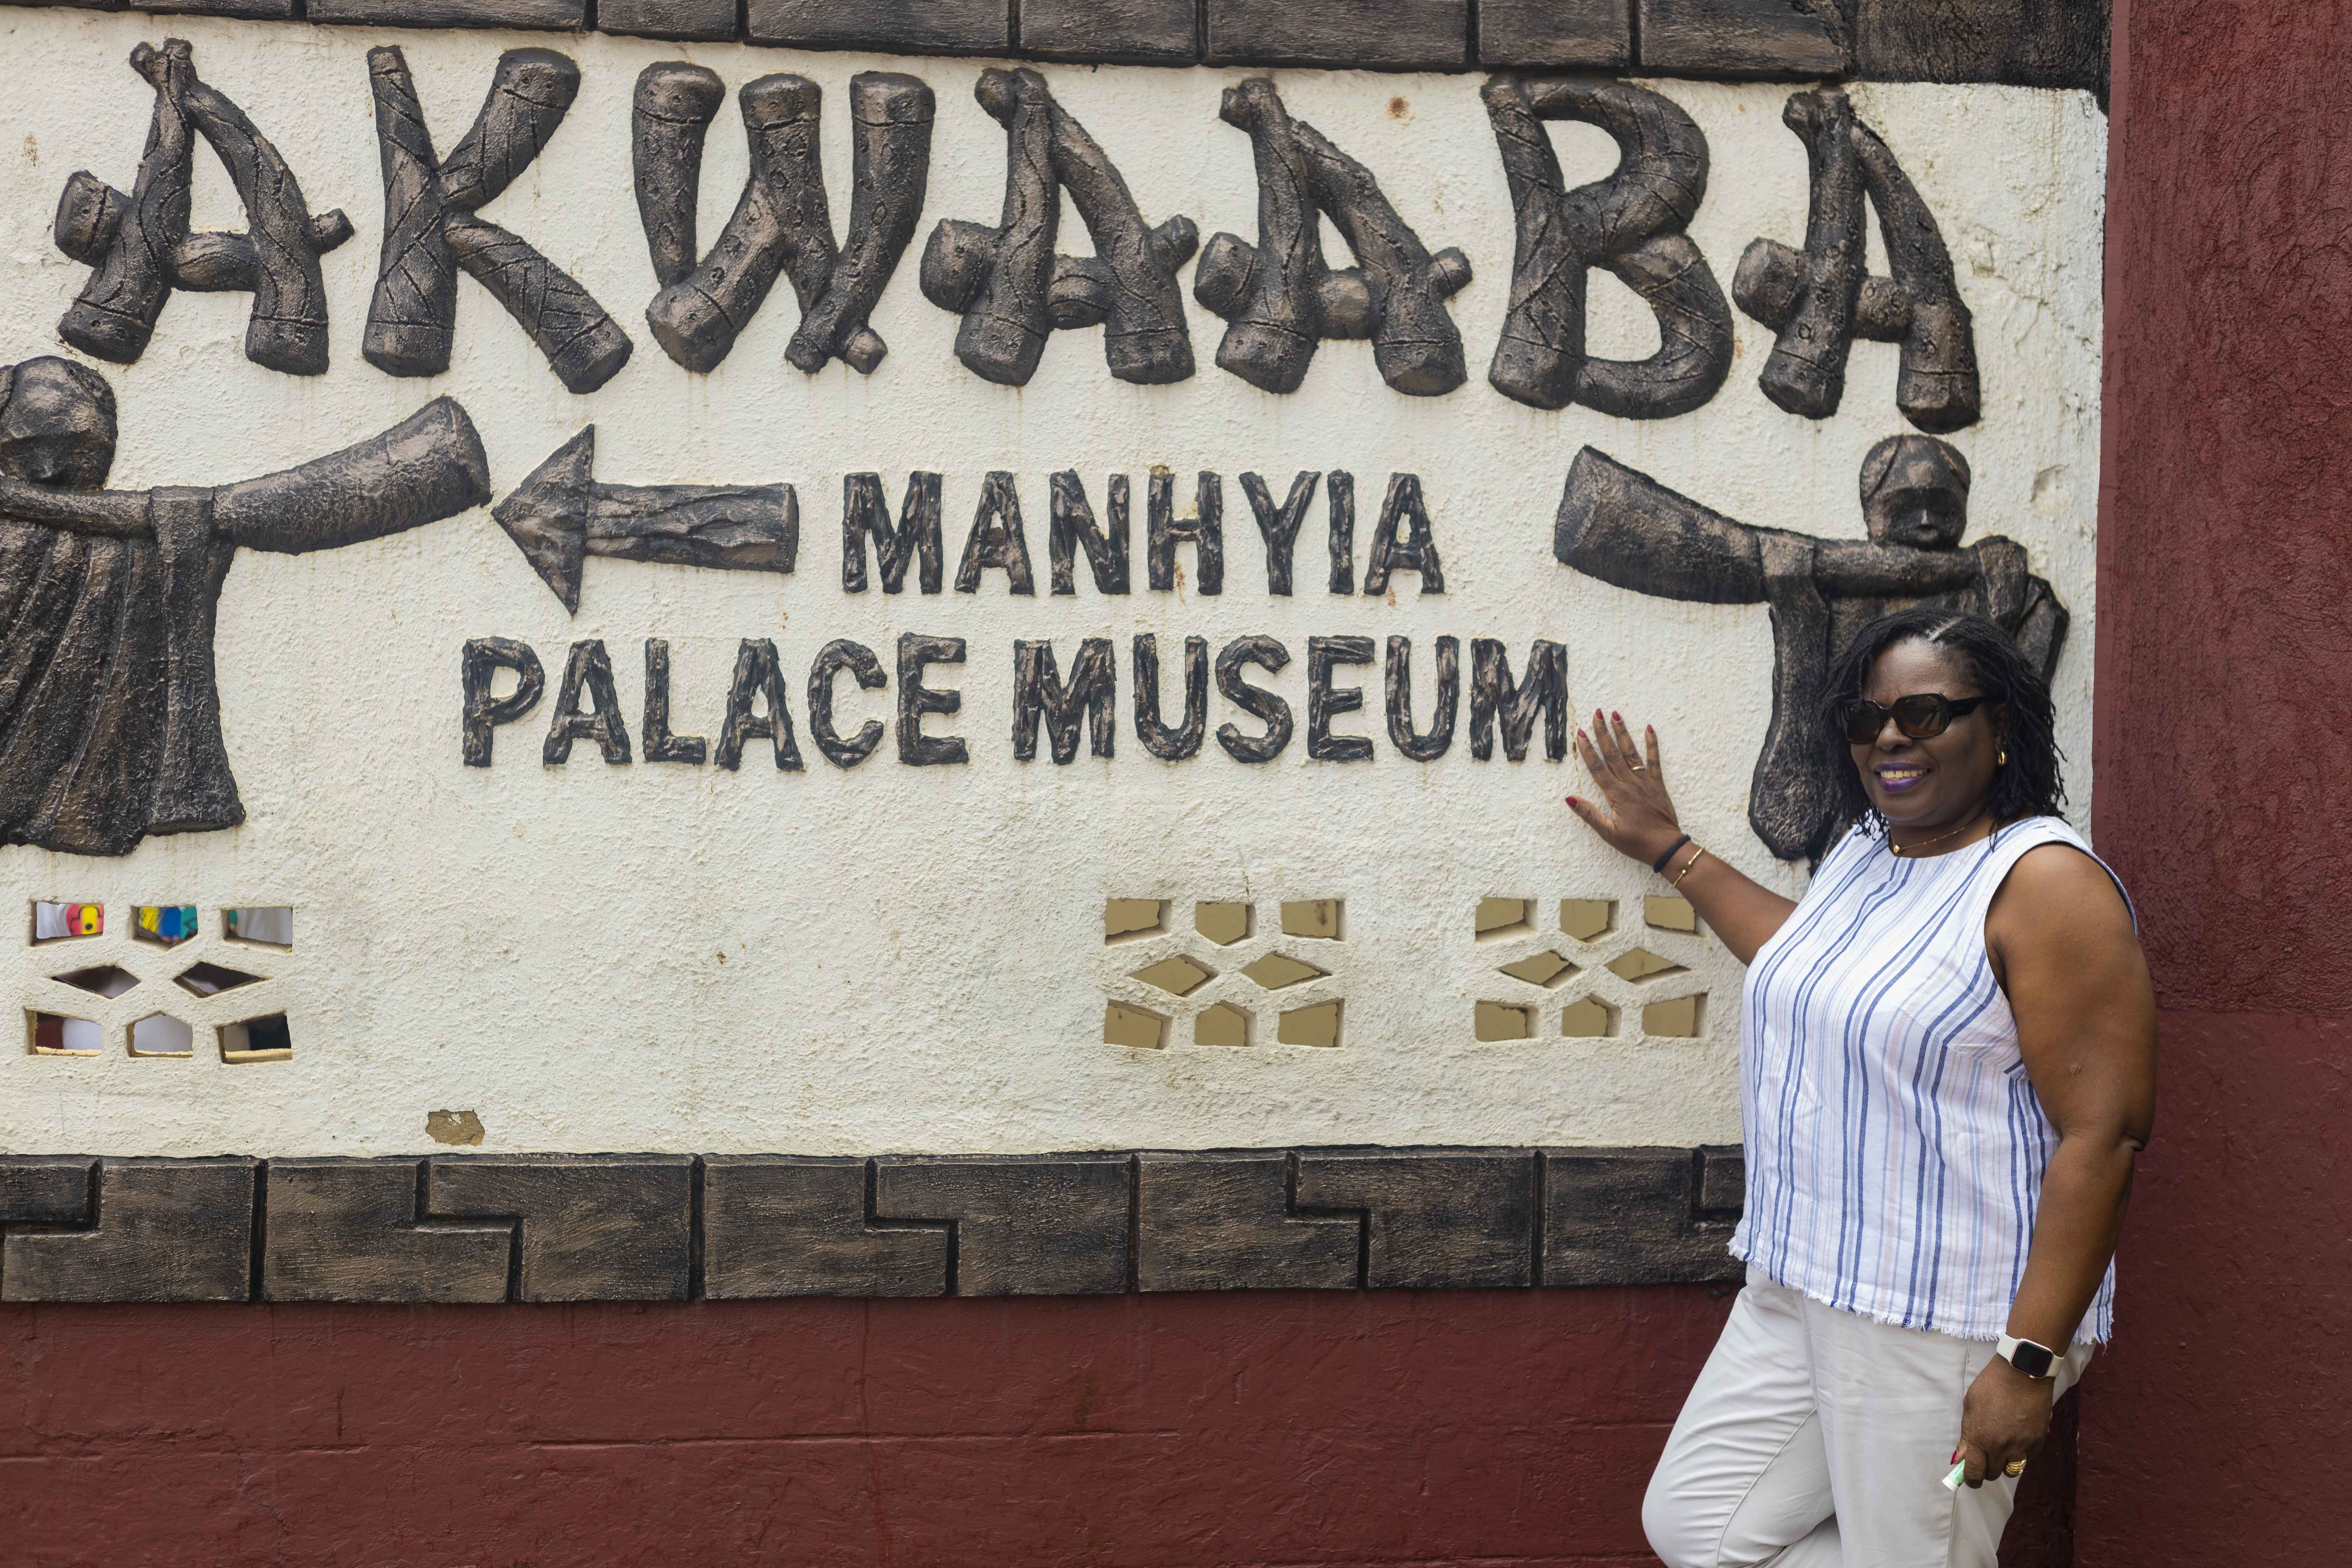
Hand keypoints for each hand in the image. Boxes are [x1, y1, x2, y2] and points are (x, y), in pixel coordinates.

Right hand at [1567, 710, 1685, 869]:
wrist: (1666, 847)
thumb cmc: (1636, 843)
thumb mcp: (1608, 833)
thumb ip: (1589, 814)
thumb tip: (1570, 798)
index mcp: (1616, 794)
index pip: (1597, 767)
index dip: (1588, 749)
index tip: (1581, 732)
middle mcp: (1630, 784)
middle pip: (1613, 754)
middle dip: (1603, 733)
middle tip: (1597, 713)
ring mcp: (1645, 782)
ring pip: (1631, 753)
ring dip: (1623, 733)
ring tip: (1616, 715)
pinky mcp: (1657, 784)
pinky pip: (1654, 760)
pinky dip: (1652, 744)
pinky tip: (1649, 729)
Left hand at [1954, 1358, 2056, 1487]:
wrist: (2023, 1372)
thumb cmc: (1991, 1385)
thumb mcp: (1970, 1407)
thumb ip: (1967, 1435)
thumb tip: (1960, 1458)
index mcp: (1982, 1439)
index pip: (1975, 1473)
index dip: (1971, 1480)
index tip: (1970, 1479)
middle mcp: (2002, 1447)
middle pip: (1993, 1473)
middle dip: (1987, 1468)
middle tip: (1985, 1455)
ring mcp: (2023, 1446)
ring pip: (2013, 1470)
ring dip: (2005, 1464)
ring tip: (2002, 1448)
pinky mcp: (2038, 1441)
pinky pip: (2028, 1458)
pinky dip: (2022, 1453)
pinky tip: (2018, 1437)